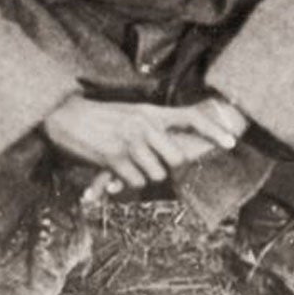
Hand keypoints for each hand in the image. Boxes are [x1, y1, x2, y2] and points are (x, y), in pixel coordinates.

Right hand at [41, 95, 245, 191]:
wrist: (62, 114)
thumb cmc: (94, 115)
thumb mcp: (127, 112)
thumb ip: (149, 125)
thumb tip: (171, 145)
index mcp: (149, 112)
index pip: (191, 117)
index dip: (214, 130)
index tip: (231, 142)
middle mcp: (144, 126)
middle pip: (177, 159)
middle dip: (167, 167)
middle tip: (149, 163)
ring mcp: (130, 143)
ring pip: (156, 175)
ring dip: (143, 176)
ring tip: (125, 165)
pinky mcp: (115, 159)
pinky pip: (135, 182)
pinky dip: (126, 182)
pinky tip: (113, 172)